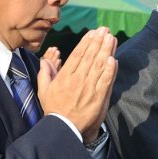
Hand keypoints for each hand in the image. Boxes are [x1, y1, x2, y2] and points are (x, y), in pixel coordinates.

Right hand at [37, 27, 117, 142]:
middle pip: (90, 56)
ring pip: (99, 66)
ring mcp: (88, 88)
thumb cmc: (54, 110)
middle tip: (105, 30)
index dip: (86, 42)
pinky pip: (105, 81)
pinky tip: (113, 59)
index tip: (93, 32)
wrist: (64, 128)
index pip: (77, 55)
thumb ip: (45, 74)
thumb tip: (44, 60)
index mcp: (65, 76)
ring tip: (111, 38)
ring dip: (106, 50)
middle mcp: (77, 80)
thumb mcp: (44, 91)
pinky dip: (110, 70)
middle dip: (98, 41)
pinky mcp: (98, 98)